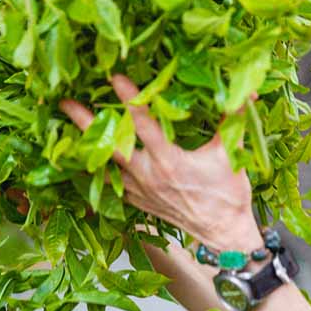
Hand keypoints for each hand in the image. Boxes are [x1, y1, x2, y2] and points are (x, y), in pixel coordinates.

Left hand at [59, 75, 262, 250]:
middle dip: (86, 123)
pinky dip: (97, 168)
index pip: (144, 124)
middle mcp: (148, 176)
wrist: (223, 233)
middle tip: (65, 103)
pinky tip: (85, 155)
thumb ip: (234, 119)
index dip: (130, 99)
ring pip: (105, 164)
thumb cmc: (228, 196)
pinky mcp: (137, 201)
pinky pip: (111, 183)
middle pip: (110, 146)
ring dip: (87, 144)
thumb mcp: (231, 155)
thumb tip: (246, 91)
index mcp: (170, 161)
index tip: (114, 77)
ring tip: (66, 124)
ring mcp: (139, 190)